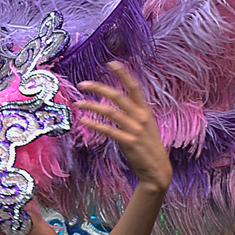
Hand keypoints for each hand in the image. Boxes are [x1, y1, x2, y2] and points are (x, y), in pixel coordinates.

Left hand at [75, 62, 171, 193]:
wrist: (157, 170)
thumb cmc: (148, 147)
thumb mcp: (145, 126)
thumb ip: (133, 113)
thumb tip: (116, 104)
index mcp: (146, 111)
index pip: (134, 88)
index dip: (123, 74)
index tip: (111, 63)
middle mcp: (141, 117)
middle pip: (118, 96)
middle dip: (99, 88)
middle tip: (82, 84)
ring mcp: (135, 130)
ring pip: (110, 112)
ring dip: (91, 106)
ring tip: (77, 103)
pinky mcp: (128, 142)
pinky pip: (108, 130)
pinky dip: (95, 124)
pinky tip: (83, 121)